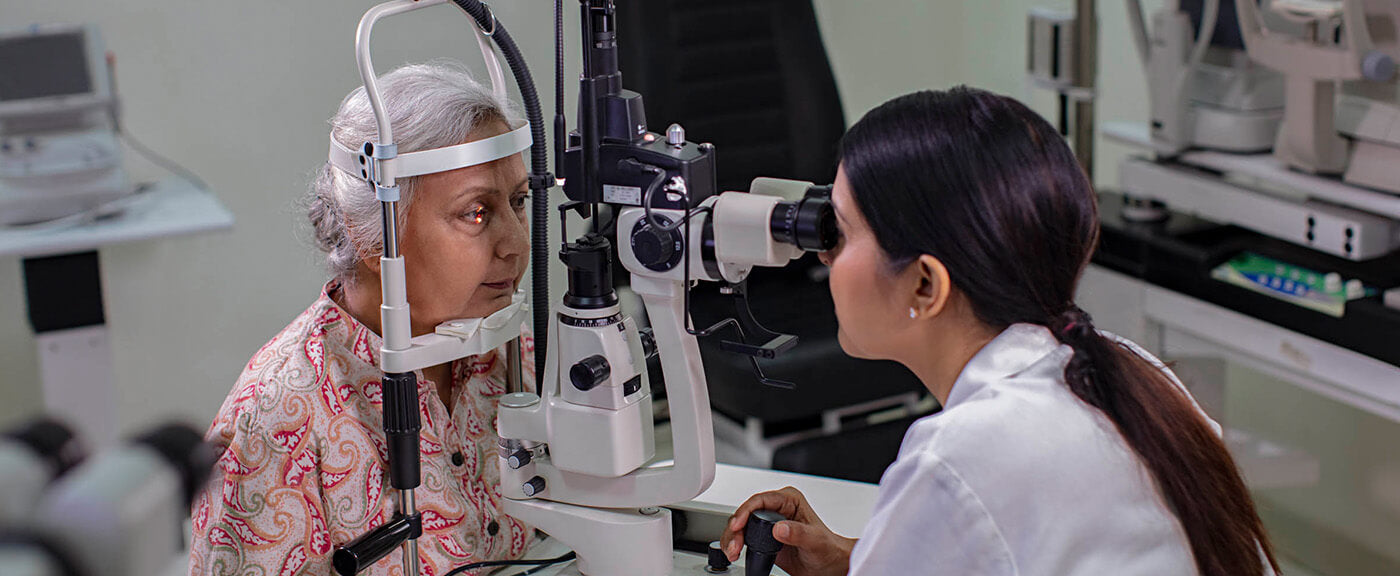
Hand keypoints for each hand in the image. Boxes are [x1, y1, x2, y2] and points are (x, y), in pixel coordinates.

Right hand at [719, 486, 856, 575]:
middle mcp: (776, 508)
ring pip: (741, 524)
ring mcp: (767, 523)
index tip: (739, 524)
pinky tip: (734, 552)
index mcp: (789, 500)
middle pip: (746, 512)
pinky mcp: (762, 537)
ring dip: (733, 537)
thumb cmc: (827, 549)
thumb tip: (779, 528)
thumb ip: (798, 533)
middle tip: (735, 545)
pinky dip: (735, 544)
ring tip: (733, 551)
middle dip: (736, 528)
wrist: (828, 565)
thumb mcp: (815, 540)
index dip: (746, 511)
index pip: (761, 500)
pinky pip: (742, 536)